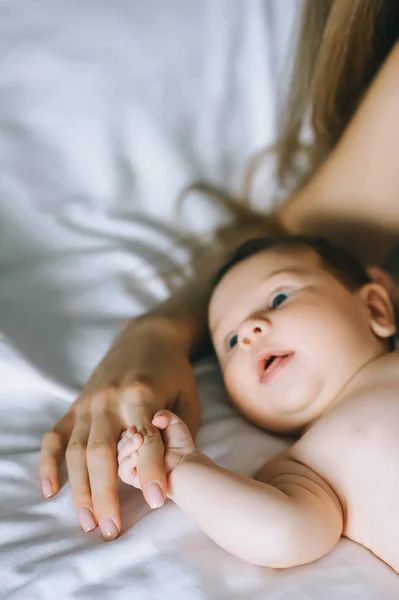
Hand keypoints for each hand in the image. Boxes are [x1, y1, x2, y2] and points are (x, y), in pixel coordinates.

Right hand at [39, 318, 200, 539]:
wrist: (147, 337)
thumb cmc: (173, 371)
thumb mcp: (188, 397)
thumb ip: (179, 433)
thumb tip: (170, 470)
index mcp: (142, 394)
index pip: (144, 439)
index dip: (150, 470)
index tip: (155, 500)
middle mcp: (110, 399)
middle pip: (102, 452)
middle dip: (106, 493)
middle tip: (111, 528)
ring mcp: (89, 402)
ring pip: (77, 450)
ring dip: (80, 489)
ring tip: (88, 521)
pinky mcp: (76, 405)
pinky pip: (56, 435)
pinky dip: (48, 462)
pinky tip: (50, 490)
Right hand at [118, 410, 199, 495]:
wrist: (186, 464)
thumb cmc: (181, 444)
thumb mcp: (173, 424)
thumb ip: (163, 415)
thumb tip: (154, 418)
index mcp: (140, 439)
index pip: (126, 433)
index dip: (129, 431)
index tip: (135, 428)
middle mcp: (135, 452)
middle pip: (121, 444)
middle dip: (127, 439)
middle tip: (138, 436)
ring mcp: (135, 466)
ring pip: (121, 456)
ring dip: (128, 448)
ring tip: (139, 441)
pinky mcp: (136, 479)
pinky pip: (124, 472)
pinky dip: (127, 463)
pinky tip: (136, 456)